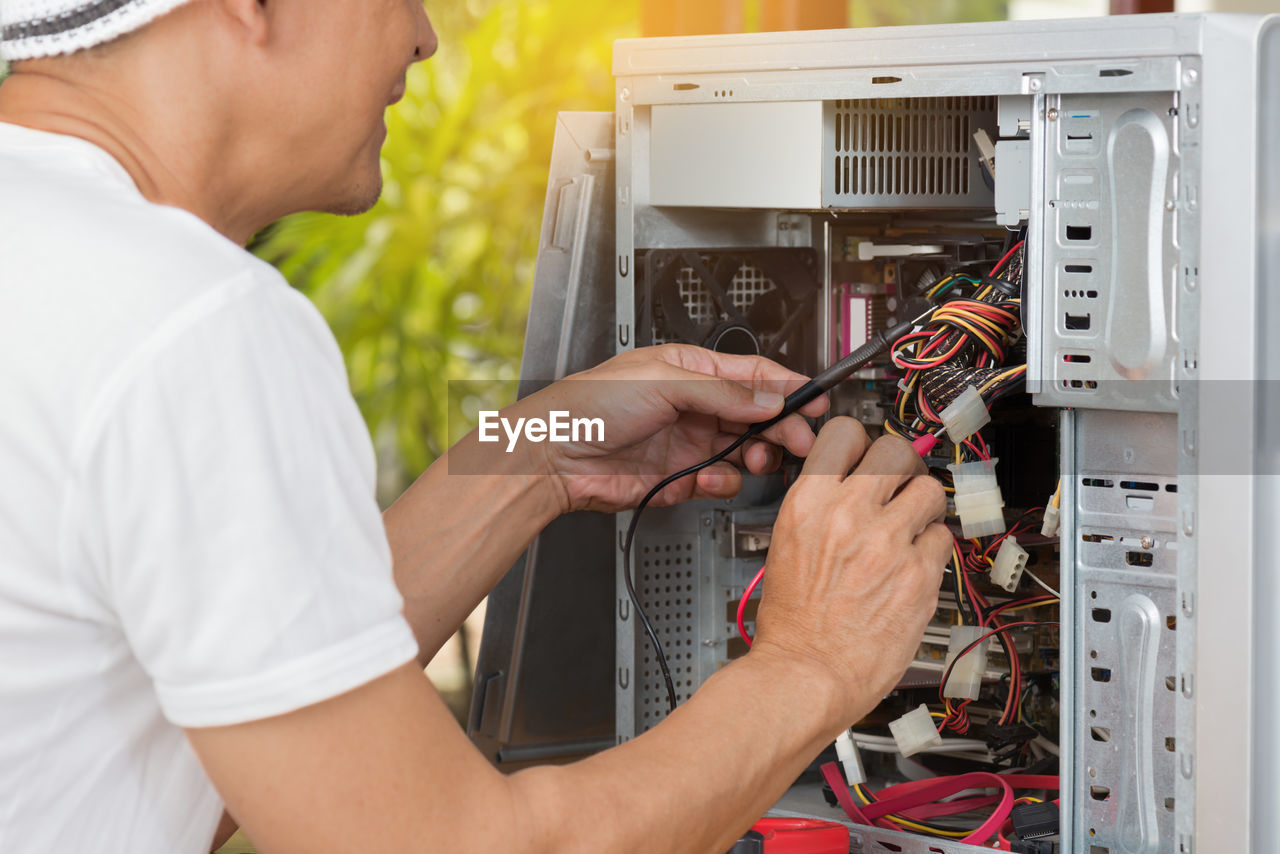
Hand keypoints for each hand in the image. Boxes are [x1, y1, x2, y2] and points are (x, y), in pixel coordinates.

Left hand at [523, 344, 827, 513]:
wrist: (554, 457)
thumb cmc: (590, 406)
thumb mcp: (661, 382)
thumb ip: (721, 392)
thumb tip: (767, 398)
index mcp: (691, 370)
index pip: (753, 374)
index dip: (788, 386)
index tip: (816, 400)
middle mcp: (694, 406)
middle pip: (757, 415)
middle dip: (782, 426)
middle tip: (798, 440)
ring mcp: (689, 443)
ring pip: (744, 450)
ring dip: (757, 456)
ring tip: (756, 459)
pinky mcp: (681, 479)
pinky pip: (720, 482)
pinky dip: (724, 484)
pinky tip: (711, 480)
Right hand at [748, 418, 951, 723]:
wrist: (807, 674)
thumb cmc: (793, 624)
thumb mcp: (786, 544)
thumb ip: (822, 508)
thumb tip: (850, 484)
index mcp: (809, 503)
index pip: (846, 432)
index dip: (860, 443)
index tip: (866, 455)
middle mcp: (850, 514)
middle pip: (897, 450)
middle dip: (901, 467)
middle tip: (897, 487)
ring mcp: (889, 543)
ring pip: (930, 490)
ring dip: (922, 507)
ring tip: (909, 529)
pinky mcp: (921, 576)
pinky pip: (943, 539)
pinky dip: (932, 550)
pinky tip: (913, 565)